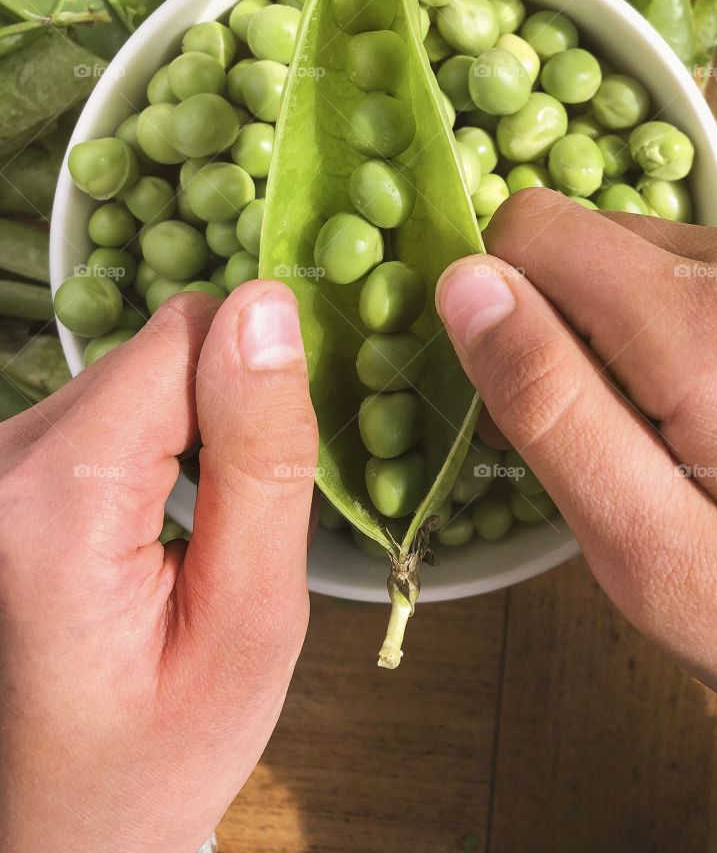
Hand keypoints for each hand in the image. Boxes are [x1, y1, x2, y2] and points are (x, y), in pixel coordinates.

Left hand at [0, 282, 317, 852]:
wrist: (60, 818)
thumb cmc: (160, 747)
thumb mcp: (249, 620)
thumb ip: (263, 458)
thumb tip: (268, 308)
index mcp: (55, 498)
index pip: (186, 336)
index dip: (253, 388)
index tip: (267, 476)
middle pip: (156, 353)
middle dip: (217, 416)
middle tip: (228, 529)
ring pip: (134, 375)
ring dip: (183, 436)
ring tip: (188, 538)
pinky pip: (103, 410)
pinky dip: (145, 452)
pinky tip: (147, 532)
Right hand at [437, 190, 716, 773]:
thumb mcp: (659, 560)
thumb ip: (554, 412)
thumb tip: (465, 285)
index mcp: (713, 326)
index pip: (531, 234)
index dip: (498, 318)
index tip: (531, 418)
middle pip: (577, 242)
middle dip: (552, 335)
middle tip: (603, 455)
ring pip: (626, 255)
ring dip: (608, 340)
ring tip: (662, 448)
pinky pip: (683, 270)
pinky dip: (662, 334)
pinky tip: (708, 422)